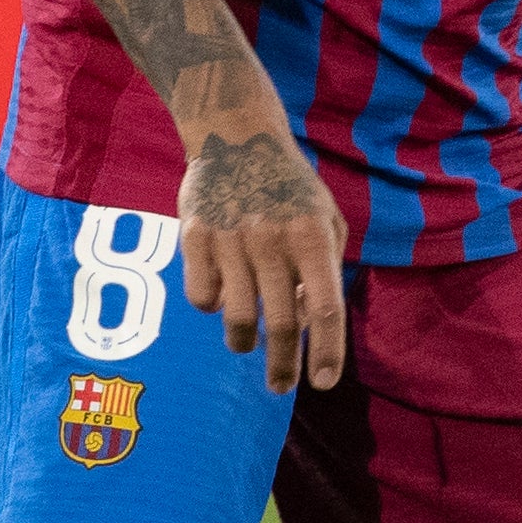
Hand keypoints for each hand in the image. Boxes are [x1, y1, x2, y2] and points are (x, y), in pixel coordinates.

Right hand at [180, 122, 346, 389]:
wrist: (237, 136)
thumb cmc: (290, 189)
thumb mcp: (325, 219)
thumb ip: (324, 270)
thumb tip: (307, 325)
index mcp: (311, 237)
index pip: (325, 308)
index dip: (326, 351)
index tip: (323, 382)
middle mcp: (272, 240)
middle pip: (279, 324)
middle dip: (281, 367)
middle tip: (281, 386)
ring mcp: (231, 238)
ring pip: (236, 318)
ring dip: (244, 343)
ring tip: (247, 344)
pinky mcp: (194, 236)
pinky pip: (201, 296)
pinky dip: (212, 307)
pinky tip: (220, 294)